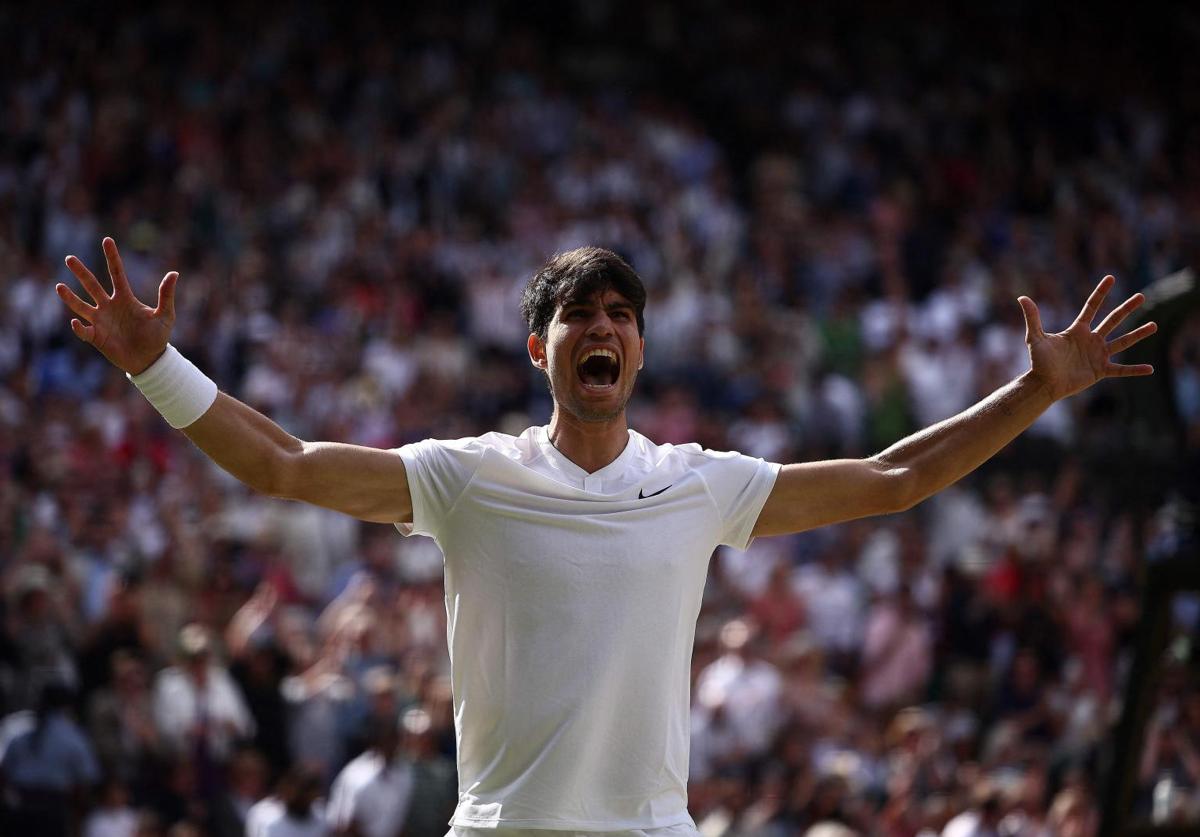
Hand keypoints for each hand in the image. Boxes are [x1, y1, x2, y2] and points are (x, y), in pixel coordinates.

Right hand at [57, 237, 177, 374]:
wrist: (150, 360)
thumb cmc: (157, 336)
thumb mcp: (165, 315)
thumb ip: (166, 295)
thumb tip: (174, 273)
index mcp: (125, 298)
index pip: (116, 273)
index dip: (112, 257)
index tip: (107, 240)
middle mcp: (109, 306)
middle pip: (92, 285)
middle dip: (81, 272)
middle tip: (69, 258)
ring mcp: (101, 321)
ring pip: (81, 306)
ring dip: (70, 297)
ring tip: (59, 286)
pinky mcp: (96, 337)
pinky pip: (83, 330)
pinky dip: (79, 327)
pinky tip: (76, 322)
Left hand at [1019, 275, 1156, 400]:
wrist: (1044, 384)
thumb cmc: (1039, 361)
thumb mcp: (1035, 338)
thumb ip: (1033, 318)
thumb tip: (1022, 297)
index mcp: (1078, 330)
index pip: (1092, 307)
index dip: (1100, 293)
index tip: (1111, 278)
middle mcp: (1091, 340)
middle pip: (1113, 320)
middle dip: (1127, 308)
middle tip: (1141, 296)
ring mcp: (1098, 355)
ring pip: (1123, 342)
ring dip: (1138, 334)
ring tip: (1154, 325)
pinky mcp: (1100, 371)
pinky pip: (1121, 370)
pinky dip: (1135, 370)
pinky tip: (1150, 369)